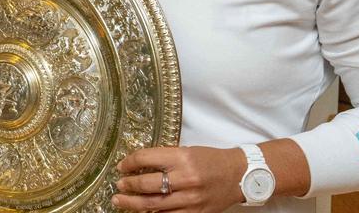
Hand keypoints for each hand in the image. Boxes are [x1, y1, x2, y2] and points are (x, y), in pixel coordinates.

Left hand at [111, 145, 246, 212]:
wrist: (238, 175)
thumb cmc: (211, 160)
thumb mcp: (186, 151)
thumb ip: (164, 158)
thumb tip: (138, 165)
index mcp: (182, 158)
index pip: (146, 158)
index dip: (129, 162)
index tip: (121, 166)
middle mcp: (186, 179)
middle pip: (147, 185)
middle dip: (128, 186)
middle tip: (119, 185)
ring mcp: (191, 199)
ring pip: (154, 205)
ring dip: (133, 204)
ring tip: (120, 200)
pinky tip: (143, 211)